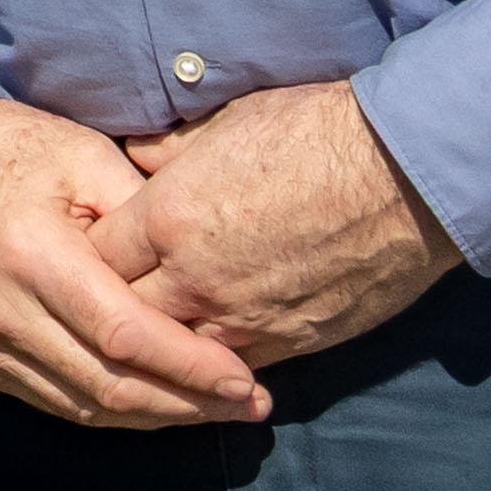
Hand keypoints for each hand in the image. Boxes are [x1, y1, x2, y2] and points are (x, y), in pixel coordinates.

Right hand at [0, 99, 272, 430]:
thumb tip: (204, 268)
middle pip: (108, 387)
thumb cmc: (10, 150)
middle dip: (188, 404)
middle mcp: (2, 312)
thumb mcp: (85, 156)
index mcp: (32, 255)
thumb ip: (142, 213)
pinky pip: (54, 403)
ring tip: (215, 410)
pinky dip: (110, 410)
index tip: (244, 380)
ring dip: (155, 416)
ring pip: (83, 408)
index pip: (124, 334)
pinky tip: (154, 401)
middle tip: (249, 405)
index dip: (189, 366)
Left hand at [100, 80, 458, 373]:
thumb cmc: (316, 133)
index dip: (86, 259)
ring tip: (150, 343)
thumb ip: (169, 152)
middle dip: (110, 313)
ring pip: (172, 356)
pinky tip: (204, 359)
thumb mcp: (225, 122)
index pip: (94, 257)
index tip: (87, 256)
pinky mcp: (288, 344)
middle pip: (122, 318)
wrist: (403, 174)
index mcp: (168, 216)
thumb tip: (134, 158)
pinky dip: (212, 364)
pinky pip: (230, 367)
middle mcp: (194, 278)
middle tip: (106, 306)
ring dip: (160, 349)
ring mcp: (241, 319)